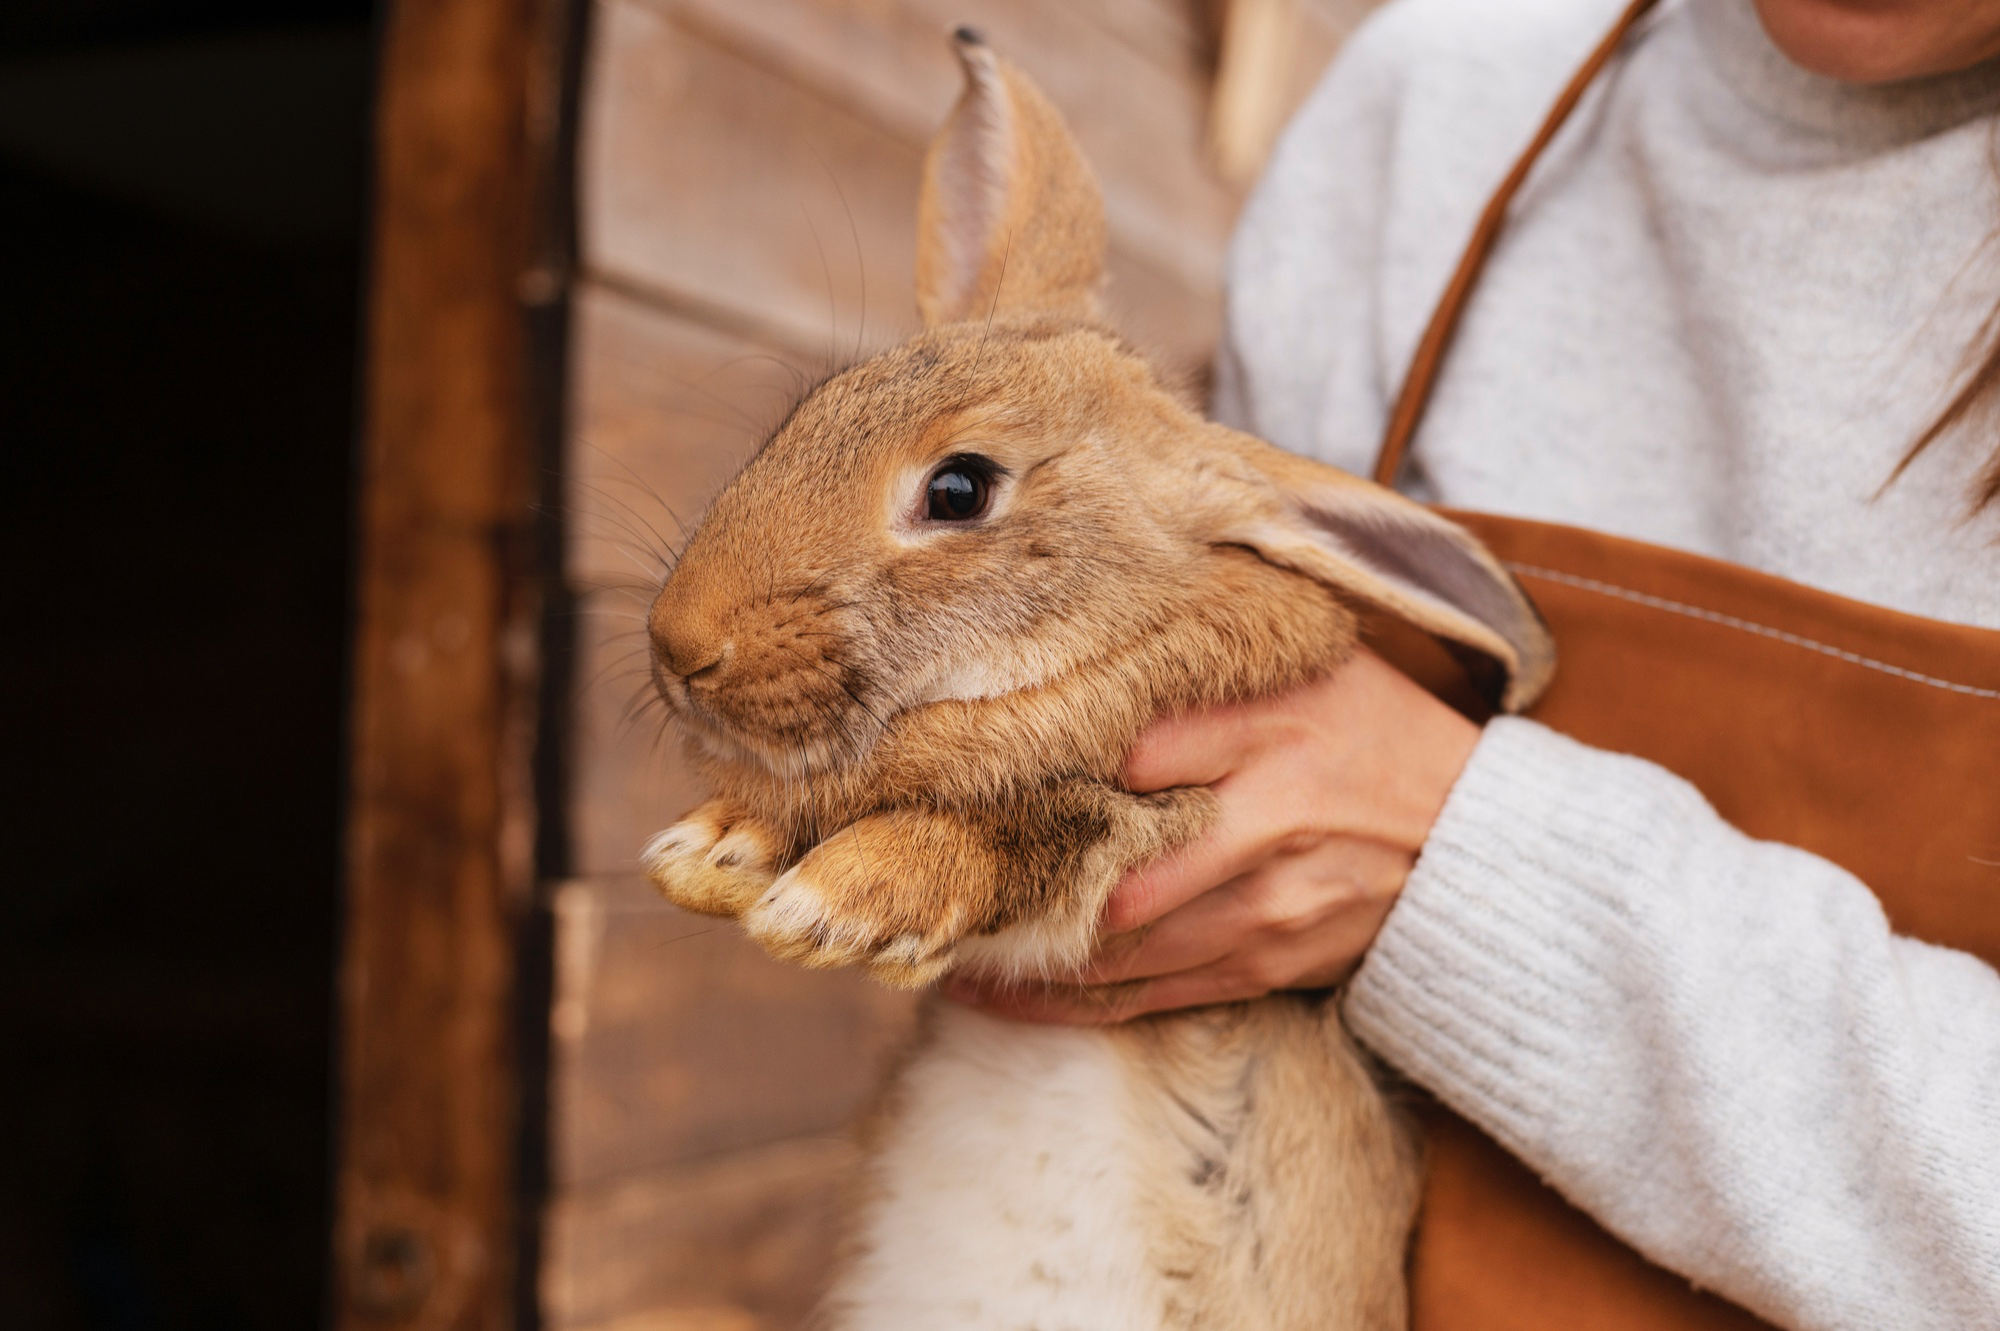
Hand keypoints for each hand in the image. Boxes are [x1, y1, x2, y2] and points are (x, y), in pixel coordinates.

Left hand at [943, 648, 1478, 1022]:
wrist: (1483, 846)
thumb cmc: (1382, 736)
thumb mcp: (1313, 671)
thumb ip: (1211, 668)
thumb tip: (1096, 662)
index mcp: (1274, 735)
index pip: (1135, 751)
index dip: (1044, 763)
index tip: (959, 766)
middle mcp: (1267, 830)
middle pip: (1115, 871)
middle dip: (1017, 883)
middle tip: (925, 874)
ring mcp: (1267, 912)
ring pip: (1122, 948)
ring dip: (1026, 956)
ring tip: (940, 944)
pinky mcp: (1266, 967)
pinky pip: (1151, 996)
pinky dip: (1071, 1005)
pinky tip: (1001, 997)